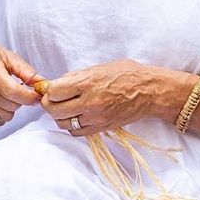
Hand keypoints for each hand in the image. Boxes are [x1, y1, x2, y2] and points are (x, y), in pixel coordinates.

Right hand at [0, 39, 39, 124]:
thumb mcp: (4, 54)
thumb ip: (24, 70)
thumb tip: (42, 83)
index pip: (14, 92)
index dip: (29, 96)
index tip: (36, 94)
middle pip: (12, 105)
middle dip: (21, 100)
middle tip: (19, 90)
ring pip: (5, 115)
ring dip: (12, 107)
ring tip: (7, 95)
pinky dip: (1, 113)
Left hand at [41, 59, 157, 136]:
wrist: (150, 91)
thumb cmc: (127, 74)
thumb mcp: (99, 67)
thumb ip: (76, 76)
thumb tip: (57, 83)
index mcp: (88, 83)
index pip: (54, 92)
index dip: (48, 90)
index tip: (51, 88)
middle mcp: (90, 102)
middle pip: (54, 110)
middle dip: (49, 104)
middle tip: (53, 99)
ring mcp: (96, 117)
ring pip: (63, 123)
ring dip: (59, 116)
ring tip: (65, 108)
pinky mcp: (102, 128)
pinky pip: (77, 132)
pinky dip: (72, 126)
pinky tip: (77, 117)